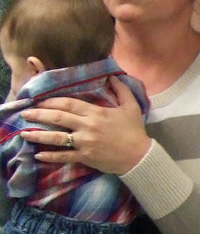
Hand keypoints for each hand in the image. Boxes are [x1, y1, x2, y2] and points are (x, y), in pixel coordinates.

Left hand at [23, 78, 150, 174]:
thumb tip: (113, 76)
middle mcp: (87, 127)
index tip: (40, 100)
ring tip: (25, 133)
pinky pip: (64, 156)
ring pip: (56, 137)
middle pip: (58, 118)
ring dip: (38, 135)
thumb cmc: (134, 131)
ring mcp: (84, 143)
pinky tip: (38, 155)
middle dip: (39, 114)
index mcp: (96, 113)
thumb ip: (122, 90)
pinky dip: (50, 156)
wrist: (139, 156)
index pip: (69, 104)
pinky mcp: (85, 157)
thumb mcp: (131, 107)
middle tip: (25, 113)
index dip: (52, 101)